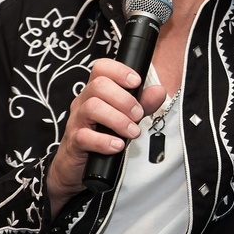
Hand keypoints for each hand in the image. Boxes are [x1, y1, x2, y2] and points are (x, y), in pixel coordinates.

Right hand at [47, 58, 166, 213]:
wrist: (77, 165)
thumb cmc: (102, 135)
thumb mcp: (126, 117)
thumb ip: (143, 104)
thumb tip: (159, 90)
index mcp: (95, 91)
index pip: (101, 68)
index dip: (119, 70)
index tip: (137, 82)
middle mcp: (83, 102)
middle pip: (99, 85)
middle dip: (124, 99)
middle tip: (138, 115)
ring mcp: (76, 121)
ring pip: (92, 107)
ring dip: (118, 119)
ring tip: (132, 132)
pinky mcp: (74, 142)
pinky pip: (85, 136)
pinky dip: (104, 141)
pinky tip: (118, 145)